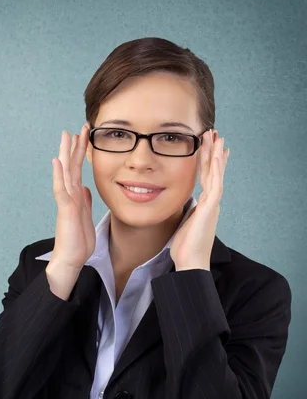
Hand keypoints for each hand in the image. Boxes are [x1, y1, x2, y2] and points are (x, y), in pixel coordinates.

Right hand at [50, 122, 95, 271]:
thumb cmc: (78, 242)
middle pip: (72, 165)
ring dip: (66, 153)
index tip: (85, 136)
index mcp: (76, 196)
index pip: (79, 169)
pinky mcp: (64, 209)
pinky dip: (58, 174)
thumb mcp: (86, 217)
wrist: (70, 260)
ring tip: (66, 135)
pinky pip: (60, 189)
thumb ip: (85, 201)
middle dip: (75, 146)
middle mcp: (70, 195)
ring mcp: (66, 201)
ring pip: (65, 172)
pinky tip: (57, 161)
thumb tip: (86, 188)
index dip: (82, 152)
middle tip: (79, 127)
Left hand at [170, 129, 229, 270]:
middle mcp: (211, 202)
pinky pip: (214, 185)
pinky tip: (217, 157)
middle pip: (214, 172)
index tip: (212, 148)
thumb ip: (184, 211)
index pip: (207, 178)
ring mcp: (213, 205)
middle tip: (216, 135)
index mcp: (204, 205)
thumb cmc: (185, 247)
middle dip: (215, 153)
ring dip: (216, 155)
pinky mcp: (211, 209)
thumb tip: (180, 205)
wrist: (190, 263)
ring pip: (216, 174)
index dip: (209, 162)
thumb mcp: (183, 223)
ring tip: (217, 137)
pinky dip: (216, 170)